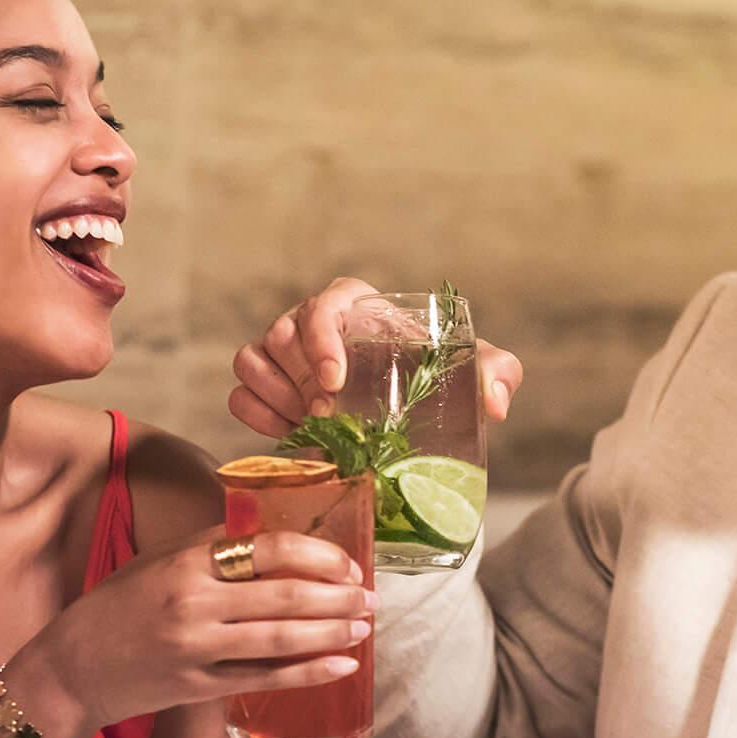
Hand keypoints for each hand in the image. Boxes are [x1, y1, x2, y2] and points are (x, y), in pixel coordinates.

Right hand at [31, 528, 373, 729]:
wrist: (71, 669)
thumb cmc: (117, 606)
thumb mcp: (157, 560)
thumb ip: (210, 544)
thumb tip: (269, 527)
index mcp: (185, 563)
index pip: (266, 549)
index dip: (316, 555)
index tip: (346, 563)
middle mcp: (193, 604)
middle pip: (283, 595)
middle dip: (337, 595)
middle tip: (370, 595)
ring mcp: (196, 649)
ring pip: (280, 639)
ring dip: (331, 632)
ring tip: (362, 626)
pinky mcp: (198, 687)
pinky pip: (264, 679)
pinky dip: (308, 673)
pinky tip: (341, 665)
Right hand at [228, 276, 525, 437]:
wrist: (404, 411)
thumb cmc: (434, 376)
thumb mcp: (470, 371)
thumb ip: (496, 372)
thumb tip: (497, 402)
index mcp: (356, 306)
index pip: (324, 304)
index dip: (320, 338)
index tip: (335, 380)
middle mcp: (312, 322)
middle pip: (280, 335)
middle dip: (300, 380)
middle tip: (327, 416)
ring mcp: (283, 354)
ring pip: (251, 360)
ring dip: (276, 396)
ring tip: (309, 424)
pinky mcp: (266, 386)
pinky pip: (239, 393)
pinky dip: (255, 414)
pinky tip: (287, 433)